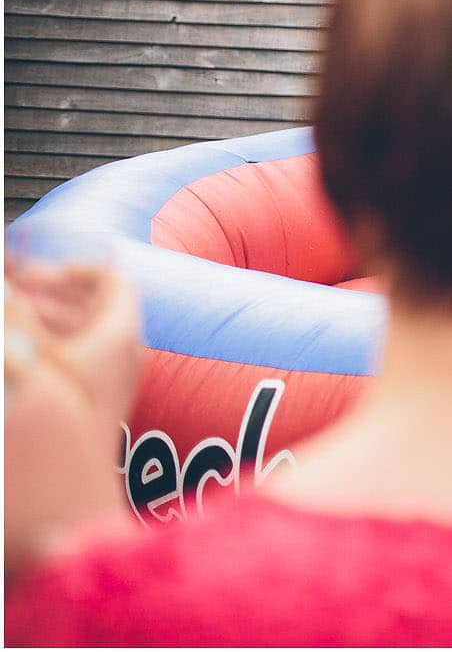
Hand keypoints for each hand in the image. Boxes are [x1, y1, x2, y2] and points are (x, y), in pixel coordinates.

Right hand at [7, 260, 142, 423]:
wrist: (68, 497)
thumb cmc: (56, 426)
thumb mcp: (33, 360)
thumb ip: (17, 317)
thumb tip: (7, 290)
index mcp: (119, 334)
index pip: (113, 281)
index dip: (73, 270)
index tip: (32, 275)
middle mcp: (124, 353)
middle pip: (92, 306)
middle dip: (48, 294)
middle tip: (11, 291)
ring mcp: (111, 379)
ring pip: (80, 334)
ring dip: (43, 321)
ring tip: (10, 320)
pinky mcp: (94, 401)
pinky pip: (75, 360)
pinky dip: (47, 347)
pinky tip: (19, 352)